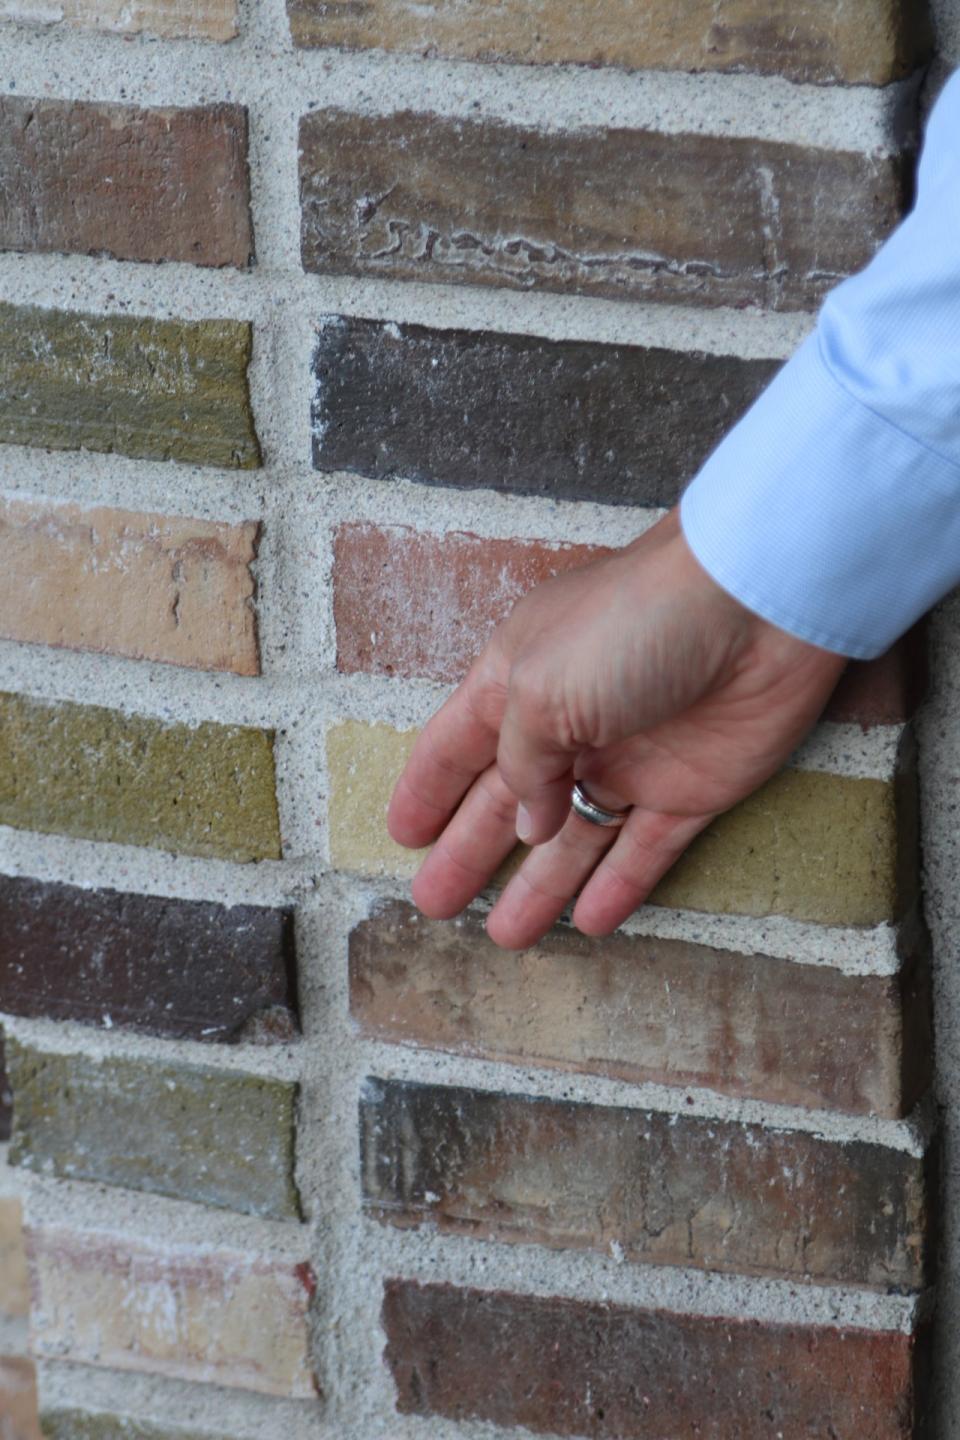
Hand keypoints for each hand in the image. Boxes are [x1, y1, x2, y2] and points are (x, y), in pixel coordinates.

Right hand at [387, 509, 846, 949]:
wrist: (754, 608)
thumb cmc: (629, 628)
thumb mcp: (538, 689)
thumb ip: (520, 765)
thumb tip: (529, 826)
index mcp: (519, 683)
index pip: (457, 746)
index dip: (427, 790)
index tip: (402, 835)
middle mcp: (571, 723)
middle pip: (507, 803)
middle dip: (469, 853)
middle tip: (433, 904)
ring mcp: (631, 759)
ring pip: (573, 838)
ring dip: (539, 888)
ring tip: (505, 937)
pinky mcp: (691, 790)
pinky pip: (645, 850)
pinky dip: (618, 887)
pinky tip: (590, 923)